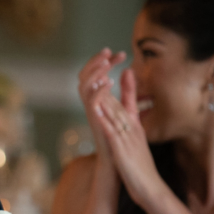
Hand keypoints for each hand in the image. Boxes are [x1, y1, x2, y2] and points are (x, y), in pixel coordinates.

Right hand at [78, 48, 126, 164]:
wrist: (118, 163)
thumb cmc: (122, 140)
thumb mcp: (127, 109)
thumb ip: (127, 92)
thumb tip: (129, 72)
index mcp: (98, 100)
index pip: (95, 74)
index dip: (105, 62)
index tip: (120, 53)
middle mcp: (91, 104)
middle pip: (84, 75)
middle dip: (96, 60)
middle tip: (109, 51)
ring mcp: (91, 112)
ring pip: (83, 84)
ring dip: (95, 71)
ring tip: (108, 62)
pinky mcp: (94, 120)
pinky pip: (90, 101)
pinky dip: (99, 89)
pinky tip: (110, 82)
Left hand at [93, 69, 164, 207]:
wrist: (151, 189)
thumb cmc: (143, 171)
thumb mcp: (139, 147)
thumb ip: (135, 134)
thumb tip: (131, 123)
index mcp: (137, 130)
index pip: (131, 104)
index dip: (127, 86)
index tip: (122, 69)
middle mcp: (133, 131)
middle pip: (120, 104)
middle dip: (110, 86)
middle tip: (105, 66)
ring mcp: (128, 139)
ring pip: (116, 113)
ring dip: (106, 95)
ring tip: (96, 79)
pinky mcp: (122, 150)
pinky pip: (111, 131)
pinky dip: (104, 117)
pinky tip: (95, 108)